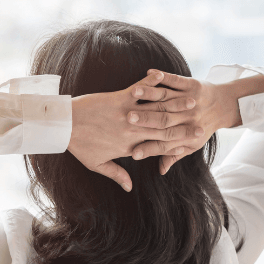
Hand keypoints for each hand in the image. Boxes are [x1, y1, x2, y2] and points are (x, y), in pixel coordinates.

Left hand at [68, 70, 203, 190]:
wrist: (61, 125)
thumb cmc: (78, 145)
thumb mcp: (96, 164)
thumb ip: (116, 174)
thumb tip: (129, 187)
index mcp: (128, 147)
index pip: (157, 148)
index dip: (177, 146)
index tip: (193, 144)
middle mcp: (131, 131)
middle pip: (163, 130)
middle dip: (184, 127)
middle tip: (202, 123)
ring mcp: (127, 114)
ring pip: (156, 110)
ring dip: (176, 103)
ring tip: (193, 100)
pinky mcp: (119, 98)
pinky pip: (139, 90)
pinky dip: (151, 82)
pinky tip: (162, 76)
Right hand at [126, 70, 233, 174]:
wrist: (226, 106)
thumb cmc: (203, 127)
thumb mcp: (191, 145)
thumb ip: (173, 156)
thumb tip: (161, 170)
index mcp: (185, 134)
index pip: (164, 144)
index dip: (149, 149)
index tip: (133, 154)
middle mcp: (187, 118)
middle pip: (164, 120)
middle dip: (145, 119)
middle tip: (128, 119)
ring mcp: (189, 100)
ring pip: (167, 98)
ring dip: (150, 94)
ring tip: (134, 93)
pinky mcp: (192, 85)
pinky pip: (176, 80)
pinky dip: (163, 76)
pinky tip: (150, 72)